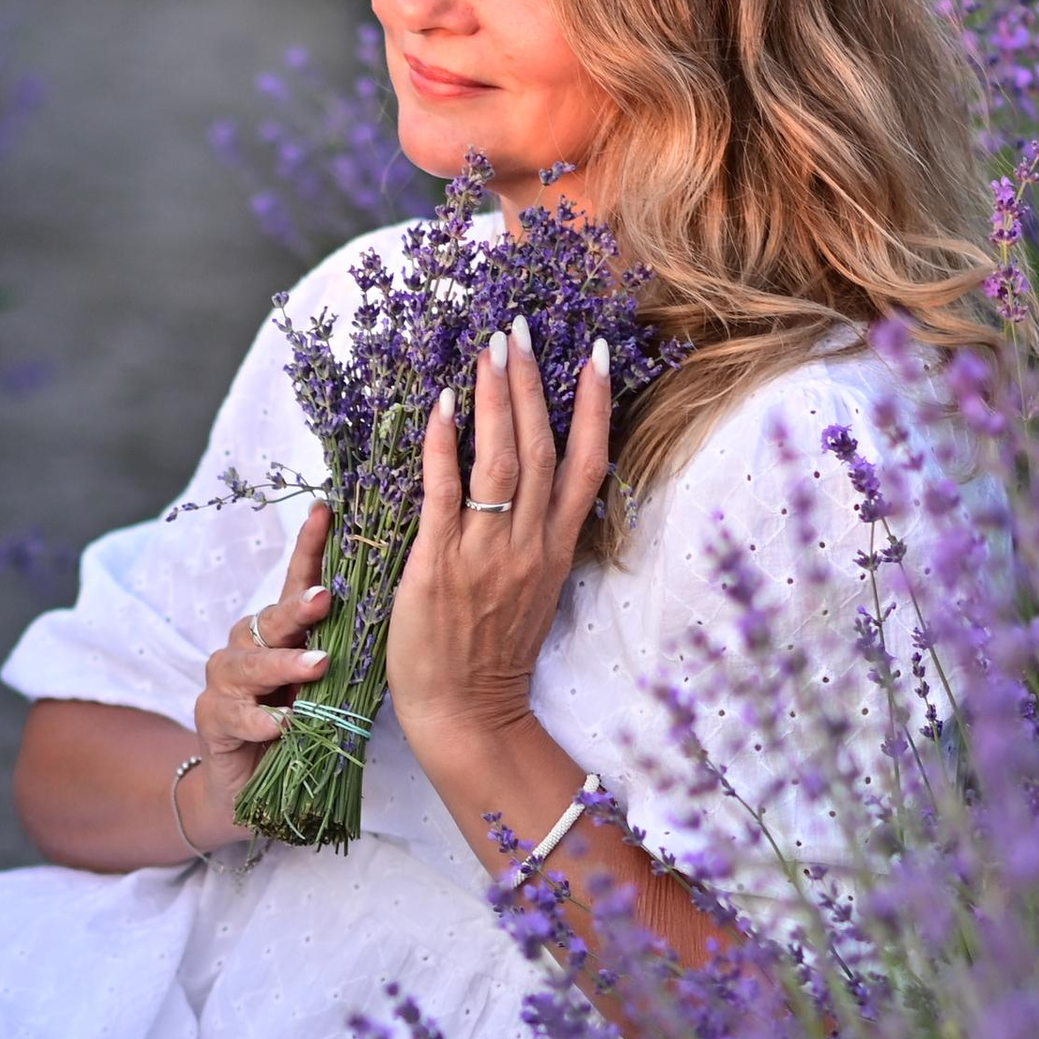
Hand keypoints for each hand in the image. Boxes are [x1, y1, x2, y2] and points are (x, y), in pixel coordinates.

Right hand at [191, 499, 336, 822]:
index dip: (309, 547)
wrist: (258, 792)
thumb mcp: (332, 687)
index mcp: (281, 632)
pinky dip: (261, 720)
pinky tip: (282, 725)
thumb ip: (347, 650)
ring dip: (282, 666)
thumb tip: (398, 607)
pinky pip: (234, 714)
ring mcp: (225, 682)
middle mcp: (247, 647)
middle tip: (325, 600)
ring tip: (315, 669)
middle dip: (297, 608)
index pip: (296, 582)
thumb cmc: (303, 731)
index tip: (325, 511)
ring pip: (248, 664)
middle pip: (270, 619)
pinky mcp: (211, 719)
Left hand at [386, 314, 609, 766]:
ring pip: (500, 460)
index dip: (597, 405)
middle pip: (540, 447)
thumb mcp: (537, 591)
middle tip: (521, 327)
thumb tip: (544, 489)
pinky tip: (444, 404)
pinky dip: (444, 445)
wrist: (466, 711)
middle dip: (533, 381)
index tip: (599, 353)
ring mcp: (485, 552)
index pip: (587, 463)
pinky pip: (444, 493)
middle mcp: (528, 544)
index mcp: (557, 549)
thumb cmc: (493, 654)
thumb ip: (541, 538)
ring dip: (496, 398)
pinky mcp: (439, 563)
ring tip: (491, 347)